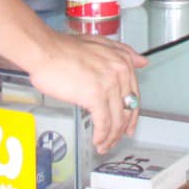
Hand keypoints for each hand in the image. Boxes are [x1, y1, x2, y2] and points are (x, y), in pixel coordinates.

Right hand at [26, 33, 148, 153]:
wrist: (45, 51)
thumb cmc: (64, 49)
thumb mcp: (100, 44)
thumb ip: (123, 52)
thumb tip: (142, 62)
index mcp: (122, 61)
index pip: (134, 93)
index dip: (131, 113)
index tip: (128, 123)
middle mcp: (119, 72)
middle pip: (127, 109)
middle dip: (122, 128)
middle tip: (117, 139)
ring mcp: (108, 84)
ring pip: (116, 119)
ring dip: (111, 137)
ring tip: (104, 145)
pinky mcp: (95, 96)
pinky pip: (103, 123)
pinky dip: (101, 136)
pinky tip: (97, 141)